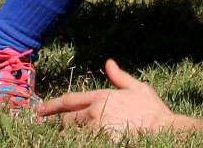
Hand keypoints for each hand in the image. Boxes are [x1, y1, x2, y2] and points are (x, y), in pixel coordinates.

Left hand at [38, 59, 177, 136]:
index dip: (51, 106)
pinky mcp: (101, 141)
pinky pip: (83, 142)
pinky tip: (83, 141)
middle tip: (63, 129)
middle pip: (66, 121)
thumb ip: (120, 77)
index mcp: (101, 97)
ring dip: (71, 136)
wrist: (163, 130)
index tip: (38, 111)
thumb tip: (108, 63)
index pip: (68, 101)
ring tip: (73, 136)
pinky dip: (81, 141)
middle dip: (63, 125)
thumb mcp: (138, 88)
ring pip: (72, 135)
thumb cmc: (153, 111)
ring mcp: (96, 130)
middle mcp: (94, 113)